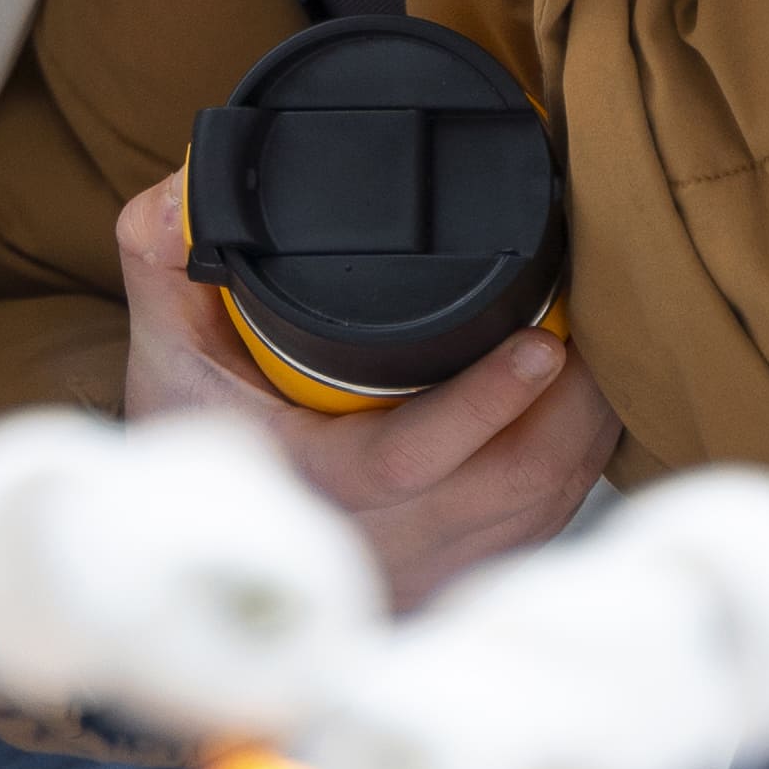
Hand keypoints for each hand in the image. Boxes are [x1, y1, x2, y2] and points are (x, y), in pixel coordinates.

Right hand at [118, 168, 612, 606]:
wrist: (202, 541)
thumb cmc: (193, 434)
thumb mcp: (165, 348)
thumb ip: (164, 258)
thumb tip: (183, 193)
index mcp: (309, 486)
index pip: (407, 460)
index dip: (482, 405)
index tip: (540, 342)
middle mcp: (378, 541)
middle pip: (514, 483)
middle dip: (575, 397)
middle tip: (599, 308)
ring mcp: (430, 567)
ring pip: (548, 503)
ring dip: (587, 424)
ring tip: (604, 339)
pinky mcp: (464, 575)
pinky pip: (550, 519)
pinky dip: (580, 456)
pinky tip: (587, 400)